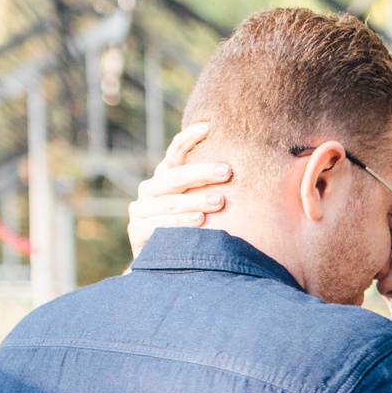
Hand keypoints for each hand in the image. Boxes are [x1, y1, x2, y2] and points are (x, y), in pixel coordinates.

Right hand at [127, 122, 232, 254]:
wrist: (167, 266)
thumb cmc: (194, 231)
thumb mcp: (202, 205)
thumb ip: (214, 187)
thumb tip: (253, 169)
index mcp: (165, 178)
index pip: (175, 152)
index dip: (189, 138)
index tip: (208, 126)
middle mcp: (150, 190)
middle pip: (175, 177)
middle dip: (202, 173)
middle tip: (227, 171)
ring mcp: (141, 211)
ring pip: (170, 202)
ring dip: (196, 201)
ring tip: (220, 202)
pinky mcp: (137, 232)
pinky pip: (160, 225)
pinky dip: (181, 223)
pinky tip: (200, 222)